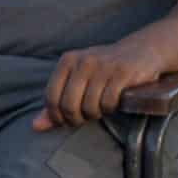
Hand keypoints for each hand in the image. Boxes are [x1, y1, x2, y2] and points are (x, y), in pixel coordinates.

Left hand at [36, 41, 169, 129]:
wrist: (141, 51)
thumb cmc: (104, 69)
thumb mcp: (77, 79)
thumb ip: (56, 102)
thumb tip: (35, 126)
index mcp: (67, 61)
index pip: (51, 98)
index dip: (57, 116)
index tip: (66, 121)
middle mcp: (83, 62)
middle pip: (68, 105)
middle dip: (75, 119)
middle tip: (84, 119)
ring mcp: (103, 67)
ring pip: (89, 106)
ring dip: (95, 114)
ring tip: (100, 109)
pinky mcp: (123, 73)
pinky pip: (109, 102)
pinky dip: (111, 108)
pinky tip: (114, 103)